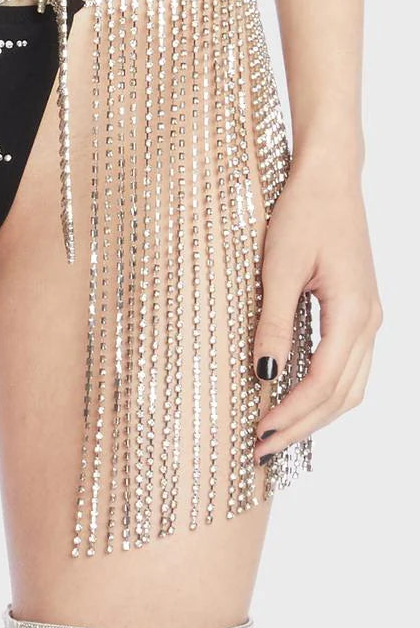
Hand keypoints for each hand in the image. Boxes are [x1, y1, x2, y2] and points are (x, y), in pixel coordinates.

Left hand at [252, 157, 381, 461]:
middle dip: (301, 427)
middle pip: (341, 396)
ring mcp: (368, 318)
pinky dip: (323, 393)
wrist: (329, 177)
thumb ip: (275, 324)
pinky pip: (348, 367)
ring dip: (314, 416)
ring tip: (275, 434)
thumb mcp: (279, 268)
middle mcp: (369, 321)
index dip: (291, 415)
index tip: (257, 434)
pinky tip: (294, 401)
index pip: (324, 383)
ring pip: (350, 387)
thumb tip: (266, 376)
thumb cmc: (304, 213)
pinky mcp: (358, 312)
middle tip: (260, 450)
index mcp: (353, 312)